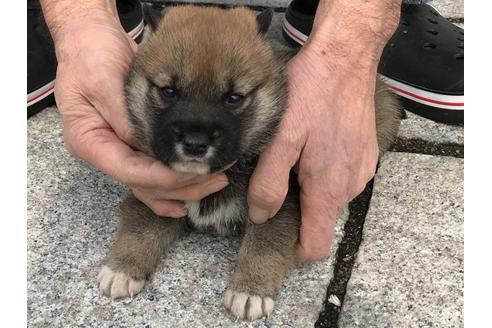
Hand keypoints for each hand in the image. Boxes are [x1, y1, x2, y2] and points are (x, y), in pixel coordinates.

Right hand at [52, 10, 227, 217]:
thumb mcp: (104, 82)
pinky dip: (175, 183)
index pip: (129, 172)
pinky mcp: (135, 145)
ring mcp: (120, 151)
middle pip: (144, 185)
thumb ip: (125, 118)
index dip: (164, 177)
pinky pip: (155, 172)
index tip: (194, 171)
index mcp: (89, 142)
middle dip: (182, 186)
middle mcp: (105, 153)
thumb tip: (150, 148)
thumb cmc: (91, 56)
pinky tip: (197, 189)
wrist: (91, 39)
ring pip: (152, 185)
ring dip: (184, 188)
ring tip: (216, 180)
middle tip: (217, 177)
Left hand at [248, 44, 379, 261]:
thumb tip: (262, 214)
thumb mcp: (281, 138)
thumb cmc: (312, 94)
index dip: (294, 249)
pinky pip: (341, 178)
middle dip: (296, 210)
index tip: (274, 236)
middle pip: (320, 220)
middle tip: (273, 182)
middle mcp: (349, 186)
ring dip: (309, 189)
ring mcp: (361, 170)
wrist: (345, 60)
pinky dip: (323, 173)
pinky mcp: (365, 155)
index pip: (315, 246)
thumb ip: (270, 182)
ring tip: (291, 159)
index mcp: (327, 188)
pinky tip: (311, 147)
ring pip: (329, 198)